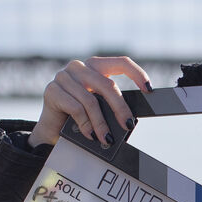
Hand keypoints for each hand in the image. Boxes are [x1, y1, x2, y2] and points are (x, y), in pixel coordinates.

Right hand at [28, 56, 151, 148]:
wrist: (53, 129)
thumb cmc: (81, 117)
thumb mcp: (100, 108)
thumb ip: (112, 106)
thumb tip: (130, 120)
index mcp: (95, 67)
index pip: (121, 63)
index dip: (137, 74)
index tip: (149, 89)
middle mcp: (79, 67)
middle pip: (107, 85)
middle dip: (120, 108)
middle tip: (128, 125)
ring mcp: (63, 77)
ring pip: (91, 100)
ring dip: (101, 123)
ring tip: (107, 139)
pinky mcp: (52, 90)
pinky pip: (76, 108)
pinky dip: (86, 124)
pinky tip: (90, 135)